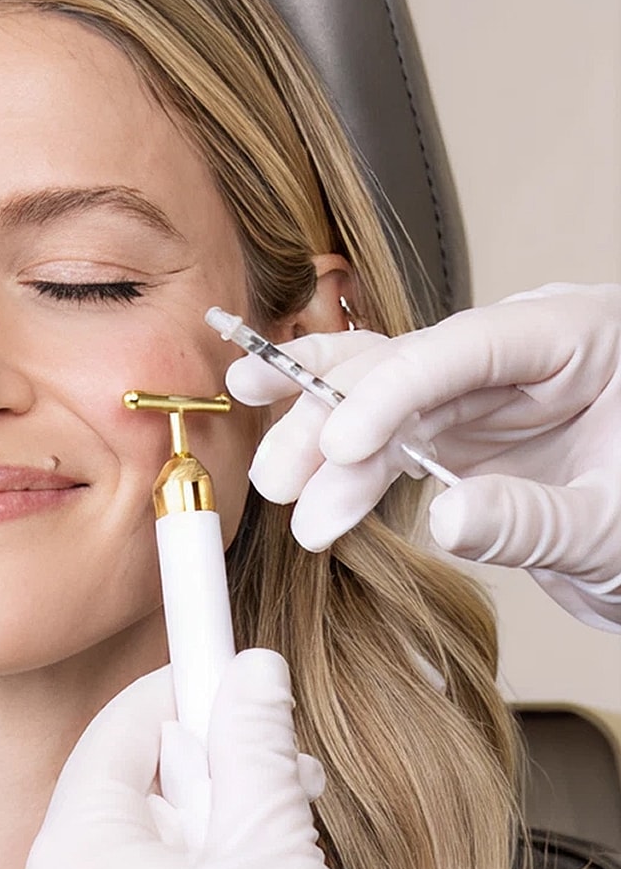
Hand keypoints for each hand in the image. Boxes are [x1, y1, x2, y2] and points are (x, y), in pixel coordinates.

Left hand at [0, 650, 422, 868]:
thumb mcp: (274, 846)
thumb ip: (252, 744)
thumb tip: (249, 672)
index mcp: (72, 859)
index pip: (116, 738)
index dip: (177, 699)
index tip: (224, 679)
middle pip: (111, 800)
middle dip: (191, 782)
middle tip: (266, 784)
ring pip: (108, 864)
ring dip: (178, 845)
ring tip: (252, 862)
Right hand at [227, 283, 620, 630]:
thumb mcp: (612, 530)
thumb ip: (533, 520)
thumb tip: (446, 518)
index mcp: (582, 338)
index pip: (469, 344)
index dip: (394, 390)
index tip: (343, 444)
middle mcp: (520, 357)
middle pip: (406, 366)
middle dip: (333, 418)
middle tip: (285, 475)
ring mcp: (481, 396)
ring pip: (379, 401)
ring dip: (321, 445)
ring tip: (281, 488)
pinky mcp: (453, 440)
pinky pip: (384, 442)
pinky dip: (341, 467)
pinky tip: (299, 479)